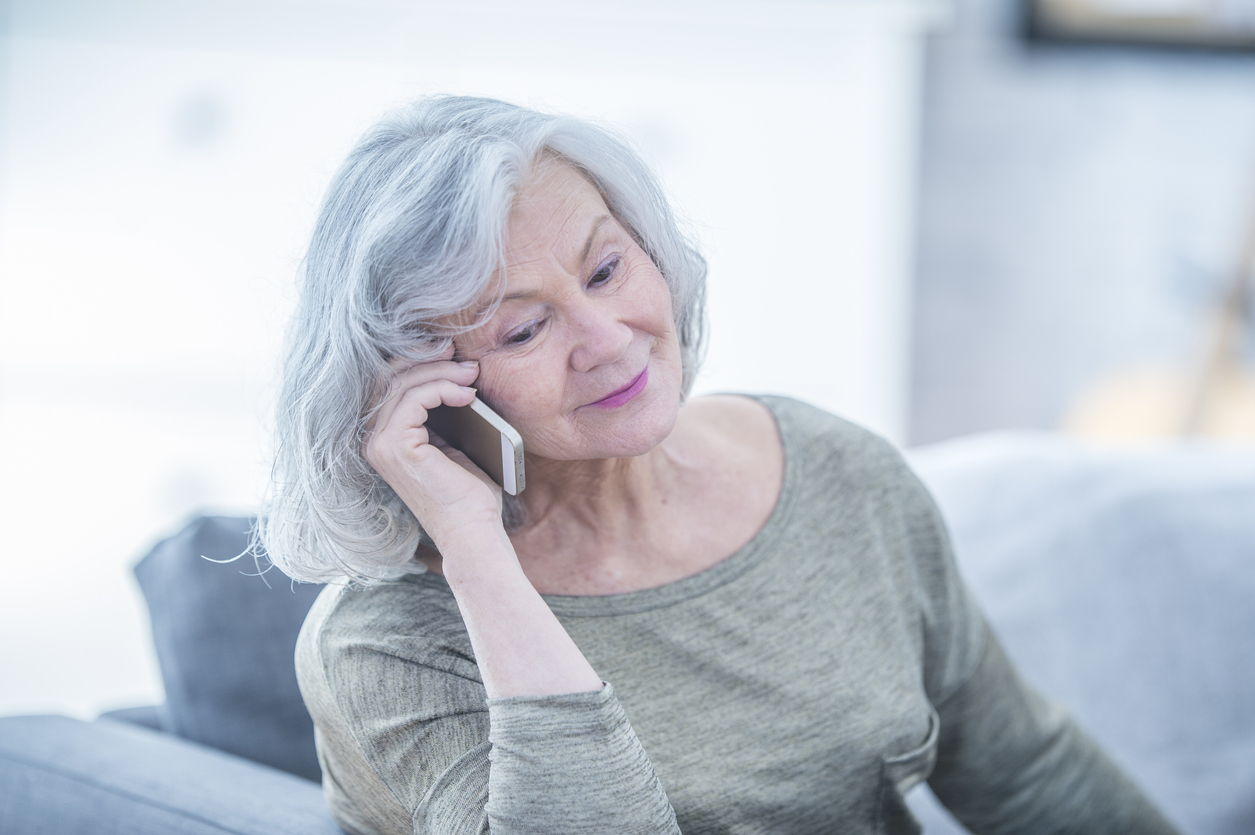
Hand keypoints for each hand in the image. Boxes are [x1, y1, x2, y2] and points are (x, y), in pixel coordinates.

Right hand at [362, 351, 503, 544]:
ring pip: (403, 384)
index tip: (452, 354)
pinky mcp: (395, 447)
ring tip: (472, 374)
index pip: (388, 383)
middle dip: (427, 358)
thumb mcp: (454, 441)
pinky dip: (442, 388)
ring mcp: (379, 444)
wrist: (472, 529)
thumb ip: (444, 412)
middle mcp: (373, 440)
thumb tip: (457, 372)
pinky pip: (415, 398)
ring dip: (441, 371)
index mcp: (383, 438)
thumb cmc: (469, 492)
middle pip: (390, 377)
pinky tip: (467, 394)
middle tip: (461, 355)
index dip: (417, 361)